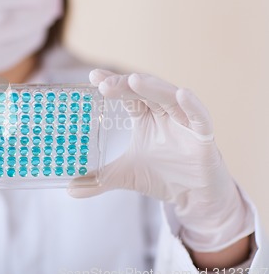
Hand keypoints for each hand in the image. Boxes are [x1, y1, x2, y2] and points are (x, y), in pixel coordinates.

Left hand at [69, 69, 253, 252]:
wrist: (193, 197)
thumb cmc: (162, 176)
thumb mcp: (125, 176)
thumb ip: (98, 180)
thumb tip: (69, 189)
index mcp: (145, 116)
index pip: (127, 94)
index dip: (113, 83)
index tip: (93, 77)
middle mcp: (164, 113)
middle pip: (145, 91)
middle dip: (125, 83)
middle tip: (105, 83)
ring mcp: (185, 122)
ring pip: (169, 97)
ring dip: (152, 87)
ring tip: (134, 80)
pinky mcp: (204, 136)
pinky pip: (200, 117)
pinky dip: (192, 106)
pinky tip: (182, 95)